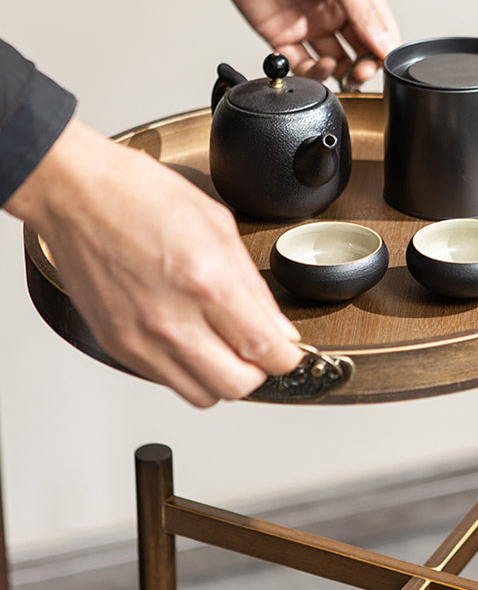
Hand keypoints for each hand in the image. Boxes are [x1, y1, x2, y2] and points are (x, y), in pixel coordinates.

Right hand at [5, 118, 302, 407]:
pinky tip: (190, 338)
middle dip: (258, 371)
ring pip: (202, 394)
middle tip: (258, 348)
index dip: (288, 358)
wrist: (76, 195)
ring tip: (223, 345)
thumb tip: (278, 326)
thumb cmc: (140, 197)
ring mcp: (141, 339)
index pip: (264, 350)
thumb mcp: (219, 226)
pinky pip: (166, 381)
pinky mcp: (118, 346)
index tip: (289, 351)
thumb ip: (254, 286)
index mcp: (206, 282)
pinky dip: (188, 370)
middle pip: (236, 385)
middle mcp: (172, 320)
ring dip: (223, 376)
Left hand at [202, 0, 399, 86]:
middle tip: (360, 72)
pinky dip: (309, 73)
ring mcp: (308, 23)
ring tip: (334, 66)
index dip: (383, 50)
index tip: (382, 63)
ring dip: (337, 73)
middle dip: (362, 68)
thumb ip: (365, 10)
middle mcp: (333, 10)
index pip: (379, 30)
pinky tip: (314, 66)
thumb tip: (386, 44)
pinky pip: (299, 65)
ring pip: (331, 64)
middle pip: (357, 52)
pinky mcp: (281, 35)